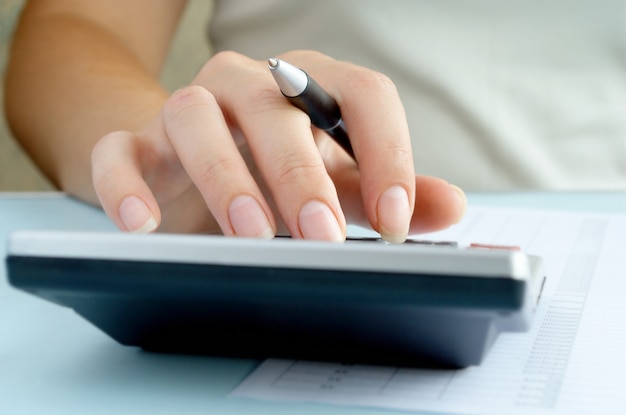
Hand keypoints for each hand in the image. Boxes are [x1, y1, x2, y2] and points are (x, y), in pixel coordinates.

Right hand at [91, 50, 465, 241]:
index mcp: (308, 87)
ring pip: (195, 118)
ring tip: (251, 234)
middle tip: (321, 238)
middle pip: (277, 107)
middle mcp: (247, 86)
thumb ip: (387, 191)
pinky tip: (143, 226)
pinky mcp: (136, 143)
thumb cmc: (277, 172)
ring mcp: (187, 110)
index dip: (386, 153)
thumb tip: (452, 207)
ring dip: (226, 176)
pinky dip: (125, 184)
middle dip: (301, 173)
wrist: (193, 168)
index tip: (396, 223)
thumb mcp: (339, 182)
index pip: (361, 95)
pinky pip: (118, 151)